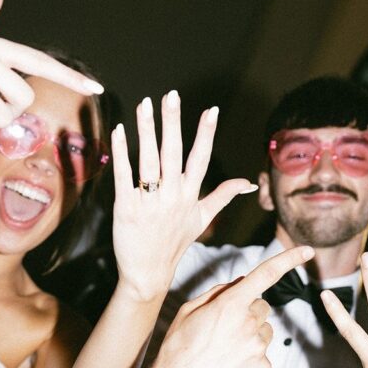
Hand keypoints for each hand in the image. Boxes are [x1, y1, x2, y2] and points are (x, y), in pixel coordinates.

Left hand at [110, 90, 256, 300]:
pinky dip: (122, 152)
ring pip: (149, 159)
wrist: (148, 272)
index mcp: (191, 195)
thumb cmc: (174, 243)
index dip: (206, 134)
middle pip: (174, 152)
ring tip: (144, 104)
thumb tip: (247, 183)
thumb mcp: (202, 219)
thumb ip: (223, 196)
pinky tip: (120, 131)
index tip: (212, 110)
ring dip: (147, 130)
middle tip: (171, 95)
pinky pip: (124, 175)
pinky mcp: (126, 208)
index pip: (201, 159)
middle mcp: (173, 196)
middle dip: (173, 122)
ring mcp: (150, 202)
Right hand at [115, 245, 314, 367]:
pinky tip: (229, 365)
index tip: (307, 251)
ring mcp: (258, 348)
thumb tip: (242, 281)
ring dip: (249, 335)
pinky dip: (250, 356)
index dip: (289, 260)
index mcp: (229, 306)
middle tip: (222, 329)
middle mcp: (248, 324)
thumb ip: (218, 292)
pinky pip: (263, 353)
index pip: (265, 275)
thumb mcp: (188, 312)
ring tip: (223, 351)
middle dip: (247, 312)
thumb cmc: (178, 349)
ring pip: (263, 331)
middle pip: (261, 307)